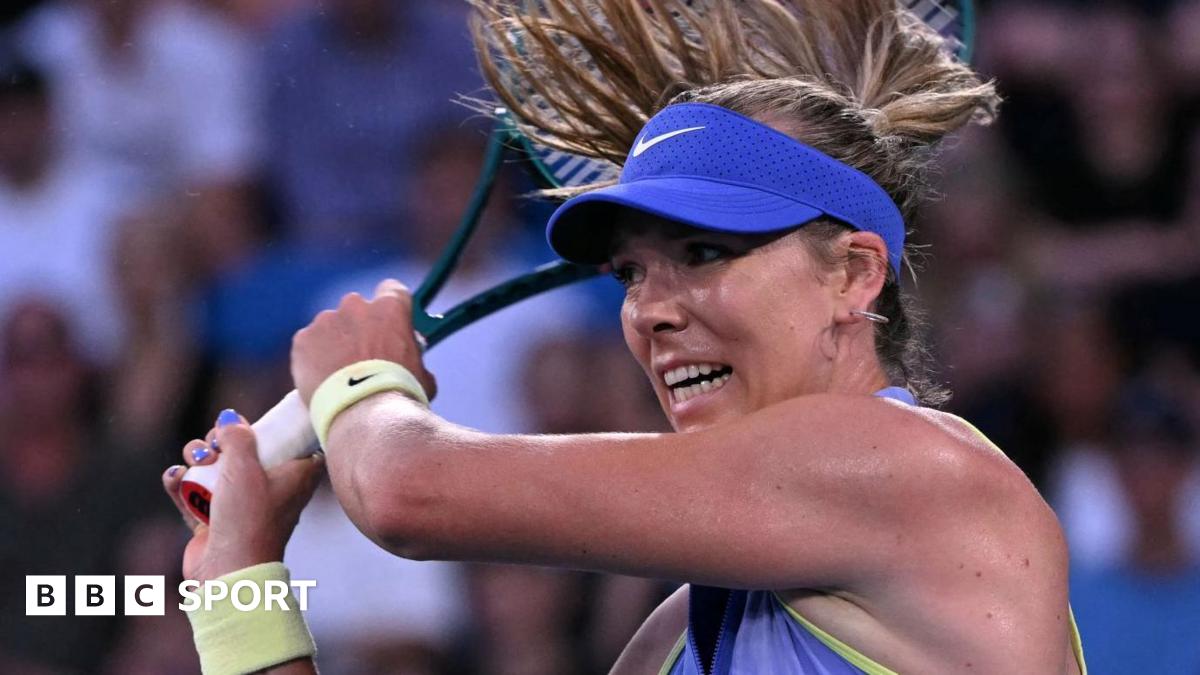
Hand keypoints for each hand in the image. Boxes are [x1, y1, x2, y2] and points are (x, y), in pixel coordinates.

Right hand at [163, 410, 324, 581]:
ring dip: (196, 460)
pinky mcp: (212, 521)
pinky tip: (175, 478)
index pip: (294, 444)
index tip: (256, 423)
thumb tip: (230, 417)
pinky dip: (181, 484)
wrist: (228, 571)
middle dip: (221, 441)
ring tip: (193, 463)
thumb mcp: (245, 466)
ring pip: (215, 469)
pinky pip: (193, 493)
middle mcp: (270, 490)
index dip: (274, 429)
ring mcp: (239, 506)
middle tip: (214, 444)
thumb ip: (237, 436)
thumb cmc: (247, 518)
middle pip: (245, 452)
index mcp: (295, 477)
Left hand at [291, 279, 436, 405]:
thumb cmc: (399, 395)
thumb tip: (411, 361)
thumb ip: (413, 357)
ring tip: (339, 375)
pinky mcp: (303, 339)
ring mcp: (326, 321)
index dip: (391, 307)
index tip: (389, 324)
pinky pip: (308, 344)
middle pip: (357, 308)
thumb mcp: (422, 374)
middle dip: (359, 327)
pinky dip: (313, 358)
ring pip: (330, 327)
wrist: (364, 414)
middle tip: (362, 357)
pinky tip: (321, 380)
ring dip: (335, 343)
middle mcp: (356, 306)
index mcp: (390, 308)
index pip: (392, 290)